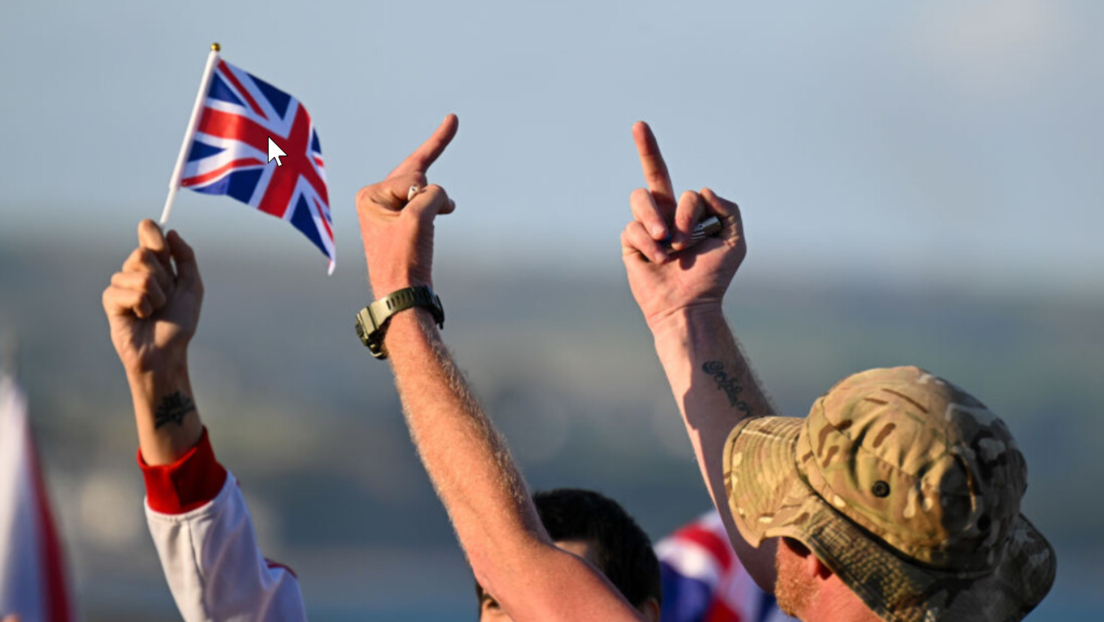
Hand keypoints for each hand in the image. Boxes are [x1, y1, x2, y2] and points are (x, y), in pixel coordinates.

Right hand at [102, 220, 202, 374]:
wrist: (167, 352)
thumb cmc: (179, 323)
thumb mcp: (192, 288)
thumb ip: (186, 258)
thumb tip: (171, 232)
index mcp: (157, 266)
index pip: (149, 236)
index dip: (152, 233)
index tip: (162, 241)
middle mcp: (137, 272)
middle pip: (143, 253)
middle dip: (162, 277)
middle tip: (166, 298)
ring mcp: (122, 285)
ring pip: (139, 274)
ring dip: (156, 296)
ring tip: (155, 311)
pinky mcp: (111, 301)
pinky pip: (128, 291)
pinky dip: (142, 305)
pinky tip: (141, 316)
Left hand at [356, 114, 458, 296]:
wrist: (404, 299)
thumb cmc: (405, 260)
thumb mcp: (419, 218)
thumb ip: (432, 194)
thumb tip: (441, 199)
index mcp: (370, 196)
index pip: (413, 178)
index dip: (428, 193)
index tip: (447, 152)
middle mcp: (375, 202)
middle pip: (415, 174)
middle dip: (432, 153)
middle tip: (452, 119)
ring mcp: (387, 214)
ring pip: (423, 191)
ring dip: (437, 198)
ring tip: (443, 186)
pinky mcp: (400, 227)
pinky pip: (424, 204)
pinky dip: (437, 205)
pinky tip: (447, 206)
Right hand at [621, 122, 745, 328]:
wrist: (688, 305)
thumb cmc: (712, 277)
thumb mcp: (734, 241)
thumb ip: (729, 210)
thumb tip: (702, 189)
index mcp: (690, 214)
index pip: (689, 193)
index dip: (694, 208)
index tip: (700, 233)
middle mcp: (665, 215)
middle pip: (654, 174)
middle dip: (646, 146)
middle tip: (639, 124)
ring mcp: (645, 228)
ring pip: (640, 198)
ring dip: (654, 217)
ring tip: (667, 241)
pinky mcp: (630, 244)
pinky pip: (632, 228)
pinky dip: (648, 243)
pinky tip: (659, 259)